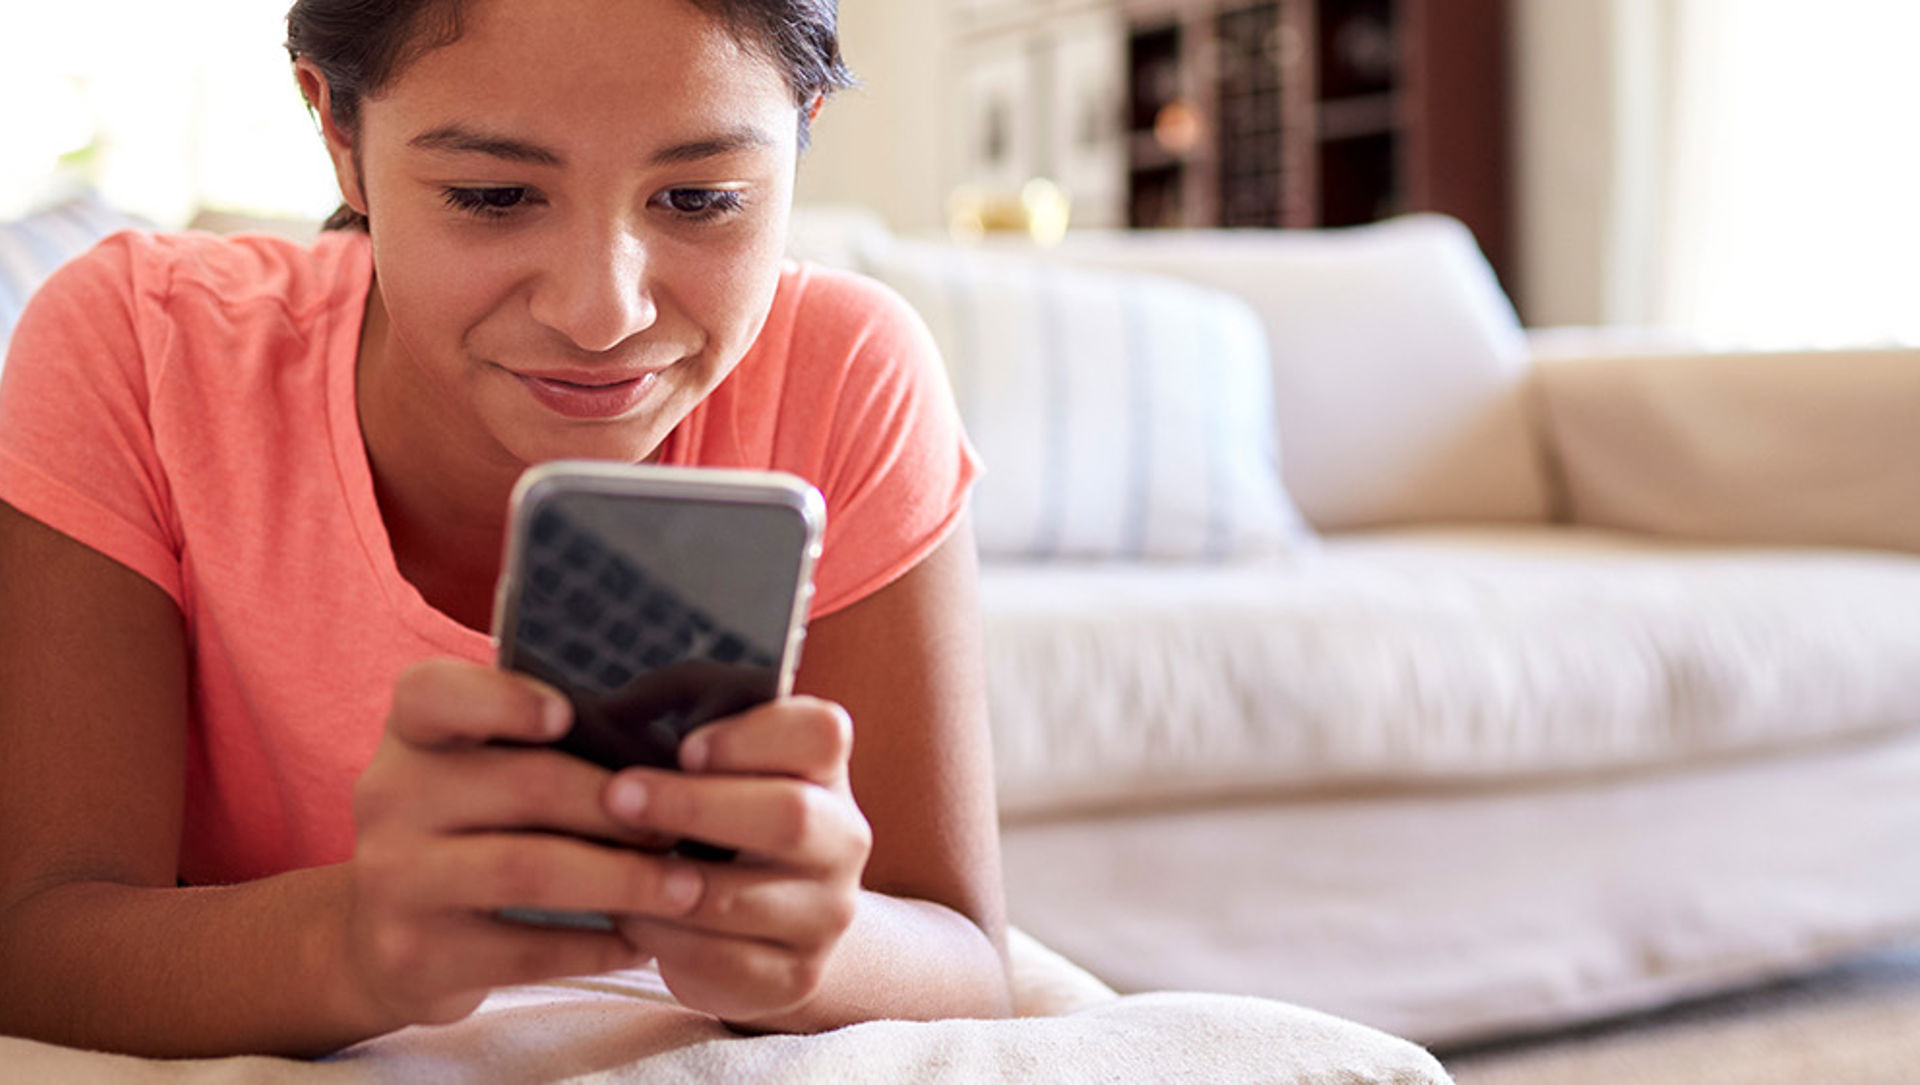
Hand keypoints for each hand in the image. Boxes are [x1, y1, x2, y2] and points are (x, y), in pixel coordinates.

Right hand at [341, 660, 705, 1026]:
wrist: (380, 942)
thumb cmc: (465, 832)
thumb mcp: (474, 772)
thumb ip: (537, 746)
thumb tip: (658, 757)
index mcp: (412, 736)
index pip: (434, 692)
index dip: (503, 698)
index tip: (567, 714)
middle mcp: (389, 799)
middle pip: (523, 784)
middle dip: (618, 808)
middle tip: (680, 827)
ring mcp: (395, 880)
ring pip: (529, 870)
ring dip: (624, 879)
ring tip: (684, 888)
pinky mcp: (417, 954)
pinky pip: (526, 951)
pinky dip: (597, 947)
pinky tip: (642, 942)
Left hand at [606, 696, 872, 1025]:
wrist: (770, 919)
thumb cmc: (719, 810)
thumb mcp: (708, 747)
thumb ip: (675, 709)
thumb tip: (606, 715)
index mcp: (826, 771)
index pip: (822, 734)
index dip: (754, 737)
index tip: (686, 747)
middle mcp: (843, 839)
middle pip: (792, 815)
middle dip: (693, 804)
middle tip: (617, 796)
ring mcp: (826, 913)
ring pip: (743, 898)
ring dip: (661, 880)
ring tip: (604, 863)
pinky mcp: (795, 976)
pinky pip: (721, 961)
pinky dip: (661, 938)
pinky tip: (628, 914)